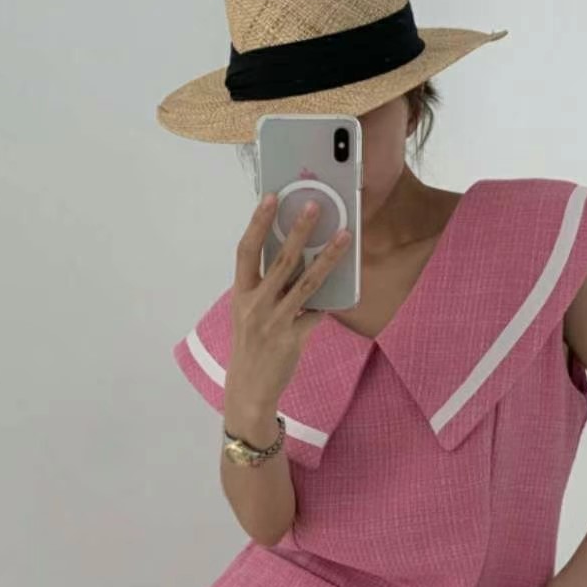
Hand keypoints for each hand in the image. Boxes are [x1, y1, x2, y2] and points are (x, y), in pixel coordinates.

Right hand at [225, 191, 351, 411]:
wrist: (249, 388)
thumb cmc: (251, 345)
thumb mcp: (248, 312)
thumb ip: (265, 286)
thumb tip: (293, 255)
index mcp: (241, 293)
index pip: (246, 251)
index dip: (258, 222)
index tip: (271, 198)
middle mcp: (255, 305)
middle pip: (281, 260)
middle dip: (299, 231)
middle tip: (315, 207)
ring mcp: (274, 322)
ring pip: (306, 283)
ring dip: (327, 258)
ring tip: (344, 236)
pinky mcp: (292, 338)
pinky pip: (316, 313)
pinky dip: (330, 302)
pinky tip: (346, 288)